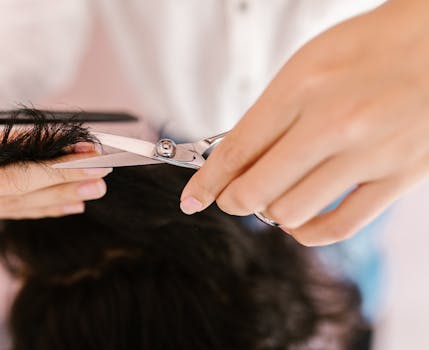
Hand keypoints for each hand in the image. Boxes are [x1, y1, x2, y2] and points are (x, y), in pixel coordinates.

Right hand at [0, 66, 110, 217]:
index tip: (83, 150)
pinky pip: (7, 209)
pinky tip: (69, 205)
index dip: (44, 154)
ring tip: (94, 189)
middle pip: (10, 186)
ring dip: (57, 197)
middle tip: (101, 175)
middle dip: (60, 180)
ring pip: (12, 203)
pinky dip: (40, 207)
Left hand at [181, 0, 428, 245]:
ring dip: (271, 213)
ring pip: (292, 213)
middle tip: (231, 198)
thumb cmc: (368, 49)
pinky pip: (341, 226)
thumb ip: (269, 115)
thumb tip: (236, 159)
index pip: (236, 151)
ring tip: (273, 200)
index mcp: (301, 89)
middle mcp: (333, 123)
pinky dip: (308, 233)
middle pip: (256, 189)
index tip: (192, 199)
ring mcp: (368, 153)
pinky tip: (299, 223)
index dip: (206, 182)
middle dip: (233, 200)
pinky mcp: (399, 176)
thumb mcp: (305, 66)